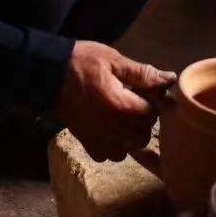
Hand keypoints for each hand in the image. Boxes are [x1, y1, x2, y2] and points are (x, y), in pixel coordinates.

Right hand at [53, 42, 176, 162]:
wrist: (46, 73)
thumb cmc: (81, 62)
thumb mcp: (114, 61)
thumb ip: (143, 74)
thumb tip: (169, 79)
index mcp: (120, 105)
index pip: (152, 113)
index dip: (153, 102)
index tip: (145, 92)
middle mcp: (111, 127)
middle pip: (143, 135)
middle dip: (144, 121)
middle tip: (134, 103)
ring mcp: (97, 137)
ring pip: (127, 149)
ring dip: (130, 136)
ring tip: (123, 118)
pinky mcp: (85, 141)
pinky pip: (107, 156)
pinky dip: (112, 147)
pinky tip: (110, 129)